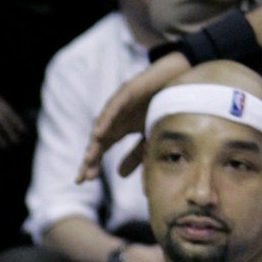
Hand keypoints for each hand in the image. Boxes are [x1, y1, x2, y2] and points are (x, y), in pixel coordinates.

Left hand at [78, 51, 189, 182]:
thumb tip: (118, 175)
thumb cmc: (163, 108)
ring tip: (88, 159)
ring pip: (102, 125)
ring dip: (94, 143)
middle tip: (81, 177)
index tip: (84, 181)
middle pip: (97, 141)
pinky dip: (106, 120)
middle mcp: (115, 118)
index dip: (92, 164)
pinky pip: (114, 107)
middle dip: (89, 159)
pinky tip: (99, 133)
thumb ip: (134, 156)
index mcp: (118, 129)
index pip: (100, 149)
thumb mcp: (149, 138)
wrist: (179, 80)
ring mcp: (119, 105)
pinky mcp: (127, 92)